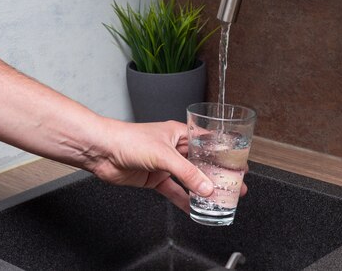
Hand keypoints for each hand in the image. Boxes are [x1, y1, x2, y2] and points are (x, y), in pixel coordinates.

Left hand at [89, 119, 246, 212]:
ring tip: (219, 199)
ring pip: (189, 178)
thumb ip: (187, 173)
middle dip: (217, 175)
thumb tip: (206, 186)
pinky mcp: (155, 178)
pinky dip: (183, 200)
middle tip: (234, 186)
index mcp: (180, 133)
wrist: (103, 151)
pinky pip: (174, 191)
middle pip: (201, 163)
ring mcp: (165, 164)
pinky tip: (193, 208)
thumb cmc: (129, 139)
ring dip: (202, 189)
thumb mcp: (164, 155)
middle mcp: (174, 148)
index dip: (223, 154)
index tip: (238, 164)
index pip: (208, 143)